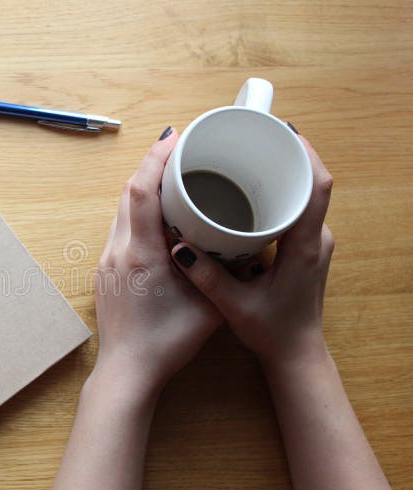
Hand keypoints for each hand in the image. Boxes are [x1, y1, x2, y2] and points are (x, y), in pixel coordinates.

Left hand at [93, 127, 222, 399]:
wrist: (127, 371)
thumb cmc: (166, 343)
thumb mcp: (210, 307)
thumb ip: (223, 274)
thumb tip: (243, 247)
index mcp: (141, 255)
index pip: (141, 192)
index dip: (155, 159)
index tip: (174, 137)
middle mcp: (118, 252)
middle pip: (128, 194)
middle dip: (150, 166)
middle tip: (179, 150)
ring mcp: (107, 261)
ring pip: (122, 210)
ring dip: (142, 189)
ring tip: (171, 177)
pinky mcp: (106, 272)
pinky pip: (120, 229)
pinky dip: (137, 212)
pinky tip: (157, 217)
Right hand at [169, 133, 333, 366]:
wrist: (295, 354)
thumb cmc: (273, 332)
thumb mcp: (234, 305)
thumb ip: (206, 277)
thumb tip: (178, 246)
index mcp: (305, 245)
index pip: (318, 186)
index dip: (304, 152)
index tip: (281, 130)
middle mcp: (314, 237)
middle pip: (310, 181)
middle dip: (285, 154)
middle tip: (252, 137)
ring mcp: (311, 241)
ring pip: (303, 194)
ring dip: (281, 172)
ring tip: (247, 156)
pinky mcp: (303, 246)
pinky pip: (295, 208)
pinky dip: (277, 192)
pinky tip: (250, 188)